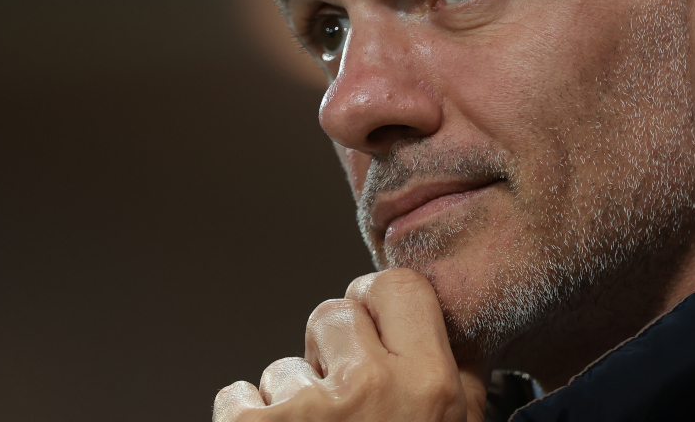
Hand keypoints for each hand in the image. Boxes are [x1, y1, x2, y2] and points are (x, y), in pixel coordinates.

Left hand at [213, 269, 486, 421]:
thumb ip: (458, 378)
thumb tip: (457, 331)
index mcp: (430, 385)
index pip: (397, 285)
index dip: (378, 306)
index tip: (372, 333)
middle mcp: (372, 389)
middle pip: (332, 313)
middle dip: (330, 353)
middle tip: (342, 403)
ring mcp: (309, 411)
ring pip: (283, 365)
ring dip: (293, 400)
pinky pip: (236, 395)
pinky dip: (248, 420)